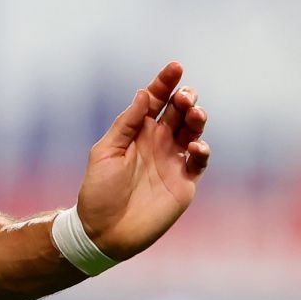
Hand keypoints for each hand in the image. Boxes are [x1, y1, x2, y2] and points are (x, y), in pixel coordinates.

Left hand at [73, 61, 210, 261]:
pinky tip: (193, 145)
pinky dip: (201, 149)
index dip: (165, 82)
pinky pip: (199, 161)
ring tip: (194, 113)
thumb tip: (144, 93)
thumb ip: (127, 123)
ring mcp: (172, 161)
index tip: (175, 66)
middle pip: (178, 111)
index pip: (156, 100)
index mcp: (137, 131)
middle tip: (185, 96)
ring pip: (193, 131)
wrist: (104, 232)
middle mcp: (157, 142)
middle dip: (185, 98)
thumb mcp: (106, 151)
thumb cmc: (99, 190)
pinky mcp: (183, 183)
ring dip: (197, 118)